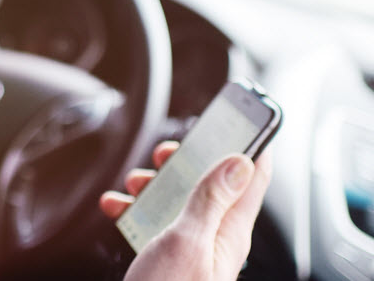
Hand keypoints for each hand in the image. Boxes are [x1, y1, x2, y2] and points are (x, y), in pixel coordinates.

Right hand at [99, 141, 273, 280]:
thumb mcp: (188, 242)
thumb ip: (210, 200)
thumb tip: (241, 162)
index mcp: (229, 231)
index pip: (254, 176)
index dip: (255, 141)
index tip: (245, 114)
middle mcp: (214, 237)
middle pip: (210, 182)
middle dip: (187, 160)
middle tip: (167, 153)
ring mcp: (189, 247)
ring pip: (178, 199)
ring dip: (154, 183)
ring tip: (135, 184)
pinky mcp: (165, 257)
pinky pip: (153, 222)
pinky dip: (133, 209)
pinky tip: (118, 207)